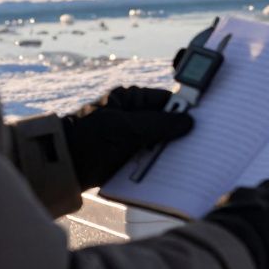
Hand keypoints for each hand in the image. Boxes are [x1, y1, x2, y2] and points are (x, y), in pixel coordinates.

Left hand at [60, 86, 193, 188]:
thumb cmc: (90, 138)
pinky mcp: (131, 158)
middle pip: (168, 122)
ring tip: (196, 156)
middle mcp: (135, 117)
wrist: (60, 167)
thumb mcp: (126, 128)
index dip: (186, 109)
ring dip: (173, 149)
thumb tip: (190, 122)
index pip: (168, 100)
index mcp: (132, 100)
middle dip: (182, 131)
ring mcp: (134, 138)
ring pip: (162, 141)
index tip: (207, 119)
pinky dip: (163, 163)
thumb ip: (158, 124)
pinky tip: (178, 168)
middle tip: (205, 140)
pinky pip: (153, 157)